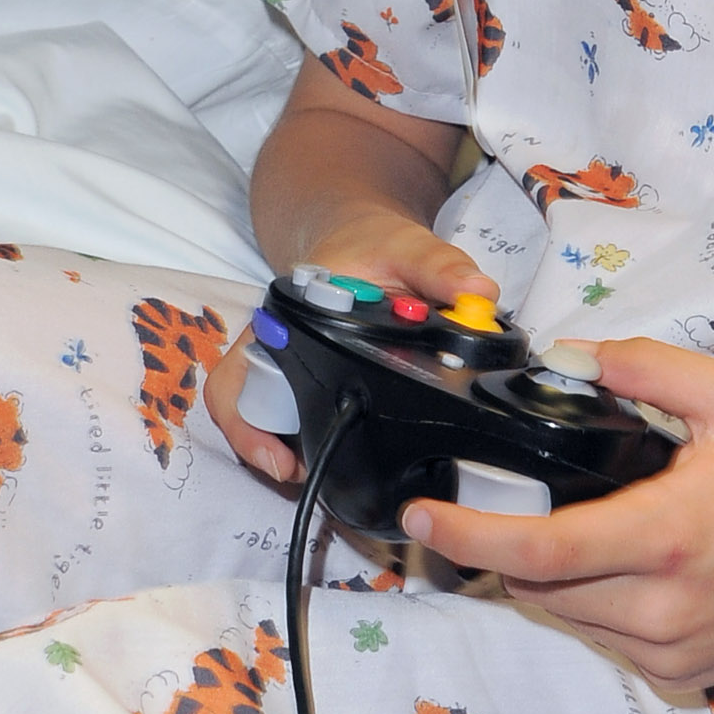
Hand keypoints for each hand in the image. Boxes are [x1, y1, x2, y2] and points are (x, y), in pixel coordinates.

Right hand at [204, 211, 496, 486]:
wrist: (366, 238)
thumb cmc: (374, 243)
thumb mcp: (408, 246)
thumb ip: (439, 266)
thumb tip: (478, 291)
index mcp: (283, 317)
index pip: (235, 378)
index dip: (247, 427)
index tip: (284, 461)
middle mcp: (273, 345)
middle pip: (242, 411)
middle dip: (268, 450)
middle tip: (310, 475)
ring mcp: (289, 367)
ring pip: (264, 423)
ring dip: (291, 450)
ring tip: (324, 472)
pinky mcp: (309, 382)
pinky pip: (294, 422)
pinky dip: (313, 441)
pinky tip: (343, 453)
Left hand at [401, 338, 713, 688]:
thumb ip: (647, 369)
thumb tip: (573, 355)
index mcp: (667, 537)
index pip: (540, 550)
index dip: (469, 533)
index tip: (424, 515)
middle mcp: (663, 608)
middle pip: (539, 588)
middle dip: (502, 547)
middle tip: (488, 503)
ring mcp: (674, 652)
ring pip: (567, 619)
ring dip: (545, 577)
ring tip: (562, 524)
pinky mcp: (685, 677)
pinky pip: (607, 641)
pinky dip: (590, 604)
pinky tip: (617, 563)